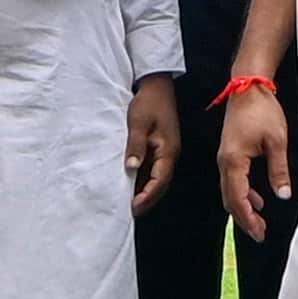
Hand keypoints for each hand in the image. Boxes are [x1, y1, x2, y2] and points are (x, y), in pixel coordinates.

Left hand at [123, 79, 181, 210]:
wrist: (156, 85)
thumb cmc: (148, 102)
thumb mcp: (139, 123)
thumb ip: (136, 145)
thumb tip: (131, 168)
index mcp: (168, 150)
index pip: (159, 180)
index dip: (147, 196)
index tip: (133, 207)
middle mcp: (169, 154)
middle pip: (160, 184)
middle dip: (146, 199)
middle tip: (130, 213)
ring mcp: (165, 151)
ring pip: (156, 178)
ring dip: (144, 191)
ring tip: (128, 204)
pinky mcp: (159, 147)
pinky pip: (152, 169)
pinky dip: (143, 179)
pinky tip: (130, 184)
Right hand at [214, 84, 295, 236]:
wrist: (248, 88)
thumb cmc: (261, 111)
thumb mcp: (277, 142)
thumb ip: (279, 170)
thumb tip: (283, 194)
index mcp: (233, 161)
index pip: (237, 198)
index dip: (248, 218)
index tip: (259, 232)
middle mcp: (224, 162)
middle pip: (230, 199)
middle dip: (244, 219)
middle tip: (259, 234)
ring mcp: (225, 158)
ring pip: (230, 191)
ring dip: (243, 207)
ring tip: (259, 222)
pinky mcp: (230, 153)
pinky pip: (233, 180)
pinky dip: (243, 194)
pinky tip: (257, 199)